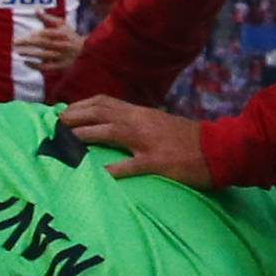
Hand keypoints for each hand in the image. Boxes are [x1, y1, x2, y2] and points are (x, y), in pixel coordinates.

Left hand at [15, 11, 81, 72]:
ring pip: (43, 55)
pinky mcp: (59, 66)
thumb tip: (35, 9)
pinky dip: (35, 65)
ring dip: (30, 53)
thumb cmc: (69, 35)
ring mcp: (60, 56)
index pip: (49, 33)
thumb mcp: (61, 24)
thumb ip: (47, 18)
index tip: (30, 34)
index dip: (40, 34)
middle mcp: (62, 45)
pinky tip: (26, 61)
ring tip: (18, 51)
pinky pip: (46, 67)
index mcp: (62, 34)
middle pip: (43, 43)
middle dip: (29, 43)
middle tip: (15, 42)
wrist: (84, 52)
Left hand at [59, 95, 212, 186]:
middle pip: (101, 113)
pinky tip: (97, 174)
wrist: (220, 148)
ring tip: (65, 142)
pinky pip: (130, 165)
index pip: (104, 102)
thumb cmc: (189, 139)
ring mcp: (148, 141)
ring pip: (109, 133)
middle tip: (56, 125)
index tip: (63, 112)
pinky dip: (112, 169)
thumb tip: (113, 127)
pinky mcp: (157, 162)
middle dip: (75, 117)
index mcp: (141, 112)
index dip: (81, 106)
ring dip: (84, 135)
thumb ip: (137, 124)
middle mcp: (141, 122)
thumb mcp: (160, 124)